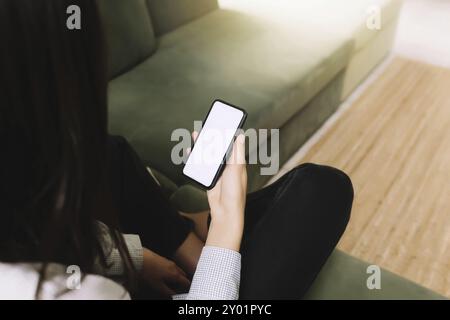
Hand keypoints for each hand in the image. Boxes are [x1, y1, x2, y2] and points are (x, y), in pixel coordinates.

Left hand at [141, 248, 190, 297]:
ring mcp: (169, 262)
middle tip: (183, 287)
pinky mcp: (163, 259)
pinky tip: (167, 274)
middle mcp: (174, 267)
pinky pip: (172, 266)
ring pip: (178, 270)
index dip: (188, 288)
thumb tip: (175, 295)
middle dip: (184, 281)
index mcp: (175, 274)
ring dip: (179, 276)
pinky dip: (173, 271)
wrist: (140, 258)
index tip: (188, 291)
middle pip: (183, 275)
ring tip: (175, 282)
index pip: (186, 282)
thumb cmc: (149, 272)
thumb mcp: (158, 286)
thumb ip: (168, 292)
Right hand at [190, 131, 246, 250]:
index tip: (220, 123)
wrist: (225, 212)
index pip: (231, 144)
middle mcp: (227, 165)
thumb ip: (237, 152)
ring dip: (201, 147)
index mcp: (236, 162)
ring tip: (196, 136)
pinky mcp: (208, 178)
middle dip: (210, 138)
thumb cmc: (235, 192)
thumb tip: (241, 136)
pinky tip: (190, 152)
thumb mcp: (236, 169)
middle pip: (217, 148)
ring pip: (208, 155)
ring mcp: (217, 172)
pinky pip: (201, 166)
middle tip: (204, 127)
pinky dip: (195, 159)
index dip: (225, 134)